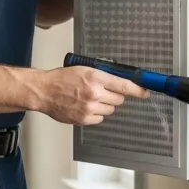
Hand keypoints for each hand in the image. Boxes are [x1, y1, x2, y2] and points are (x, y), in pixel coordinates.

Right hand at [34, 66, 148, 125]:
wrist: (44, 91)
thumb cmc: (61, 79)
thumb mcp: (83, 69)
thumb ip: (102, 75)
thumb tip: (120, 82)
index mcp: (95, 77)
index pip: (124, 85)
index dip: (138, 90)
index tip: (145, 92)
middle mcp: (94, 93)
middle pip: (119, 99)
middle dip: (114, 96)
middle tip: (103, 92)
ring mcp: (89, 108)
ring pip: (110, 110)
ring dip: (105, 105)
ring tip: (90, 99)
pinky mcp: (84, 119)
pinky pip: (100, 118)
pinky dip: (96, 114)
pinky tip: (85, 107)